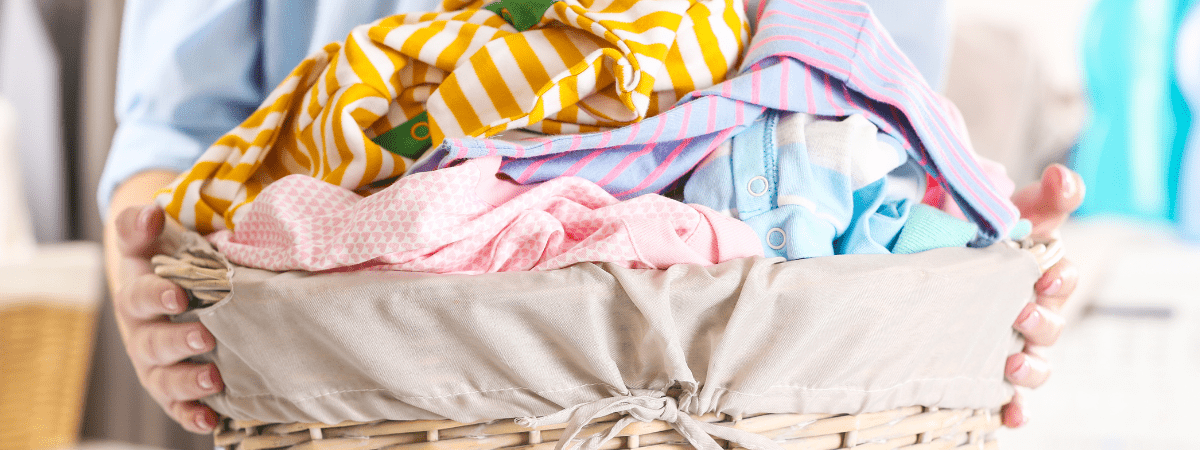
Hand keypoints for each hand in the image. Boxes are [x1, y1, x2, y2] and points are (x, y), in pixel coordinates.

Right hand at [110, 204, 223, 432]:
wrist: (171, 283)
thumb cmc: (167, 259)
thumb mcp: (153, 236)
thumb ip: (143, 223)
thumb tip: (151, 213)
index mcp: (137, 295)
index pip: (139, 296)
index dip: (156, 296)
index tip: (179, 295)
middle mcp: (142, 333)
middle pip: (150, 344)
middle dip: (176, 343)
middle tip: (205, 338)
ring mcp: (157, 364)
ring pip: (163, 380)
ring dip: (187, 383)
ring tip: (214, 380)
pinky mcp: (174, 388)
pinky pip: (179, 406)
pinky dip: (192, 415)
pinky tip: (211, 419)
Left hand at [1000, 164, 1083, 427]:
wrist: (940, 251)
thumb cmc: (984, 232)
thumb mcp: (1008, 206)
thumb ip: (1041, 192)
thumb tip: (1063, 176)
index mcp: (1040, 271)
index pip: (1063, 276)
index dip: (1060, 278)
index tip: (1045, 276)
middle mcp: (1032, 310)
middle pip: (1051, 324)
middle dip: (1040, 321)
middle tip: (1019, 313)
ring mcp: (1013, 341)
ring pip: (1035, 363)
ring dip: (1029, 368)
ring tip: (1011, 365)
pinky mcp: (990, 367)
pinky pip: (1009, 396)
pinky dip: (1013, 408)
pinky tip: (1008, 416)